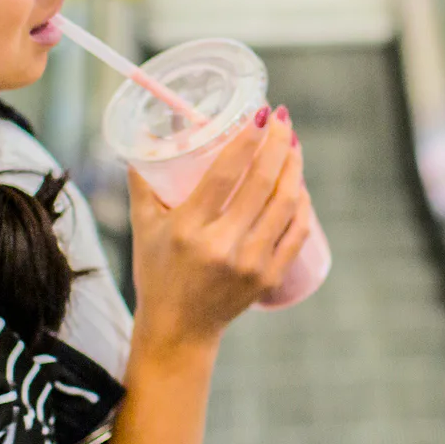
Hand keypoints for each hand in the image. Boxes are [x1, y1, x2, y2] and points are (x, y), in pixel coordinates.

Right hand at [126, 106, 309, 360]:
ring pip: (286, 205)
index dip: (247, 139)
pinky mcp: (269, 277)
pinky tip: (300, 185)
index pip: (225, 174)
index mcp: (188, 228)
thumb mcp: (142, 228)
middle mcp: (222, 246)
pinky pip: (296, 233)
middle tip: (282, 119)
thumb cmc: (158, 273)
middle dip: (278, 144)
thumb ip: (142, 183)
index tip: (260, 113)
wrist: (179, 330)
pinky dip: (303, 206)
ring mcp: (250, 263)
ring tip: (293, 145)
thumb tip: (141, 139)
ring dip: (295, 169)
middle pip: (262, 183)